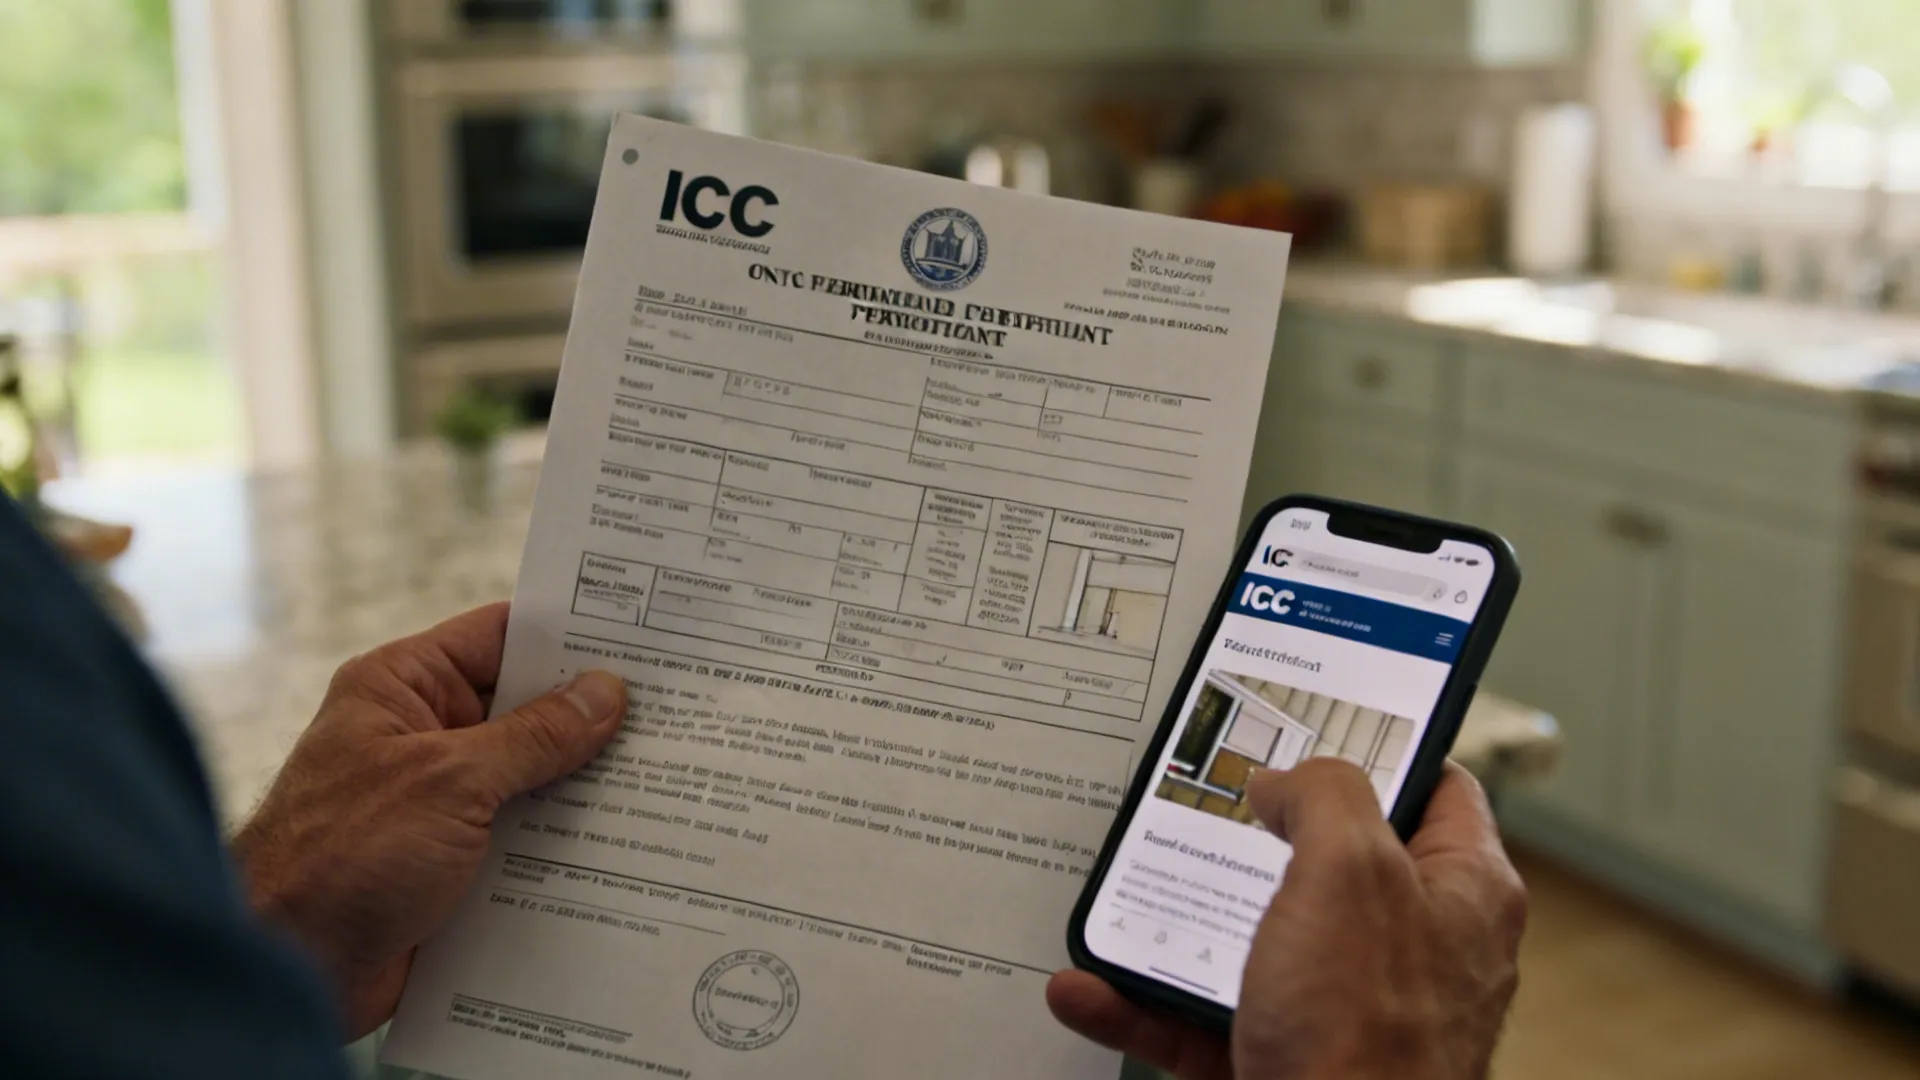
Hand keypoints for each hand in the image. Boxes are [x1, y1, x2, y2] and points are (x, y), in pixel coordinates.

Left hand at [231, 603, 627, 1038]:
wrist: (288, 970)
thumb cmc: (340, 857)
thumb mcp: (450, 780)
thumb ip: (534, 736)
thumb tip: (605, 693)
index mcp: (402, 689)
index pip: (499, 637)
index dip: (567, 636)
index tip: (640, 638)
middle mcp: (420, 737)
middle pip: (524, 710)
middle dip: (591, 718)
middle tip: (675, 714)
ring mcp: (437, 802)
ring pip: (530, 780)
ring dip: (584, 788)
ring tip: (666, 779)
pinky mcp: (450, 864)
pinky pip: (522, 840)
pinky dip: (565, 845)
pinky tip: (626, 846)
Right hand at [1048, 760, 1526, 1079]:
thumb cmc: (1373, 1044)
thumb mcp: (1351, 872)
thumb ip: (1325, 795)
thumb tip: (1291, 780)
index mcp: (1461, 893)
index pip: (1436, 789)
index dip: (1379, 748)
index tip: (1316, 726)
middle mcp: (1412, 951)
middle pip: (1329, 863)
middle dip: (1254, 836)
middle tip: (1204, 803)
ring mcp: (1349, 1012)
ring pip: (1254, 944)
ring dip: (1176, 923)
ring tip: (1123, 893)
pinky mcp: (1289, 1064)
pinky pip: (1203, 1019)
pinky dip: (1143, 1003)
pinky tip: (1091, 985)